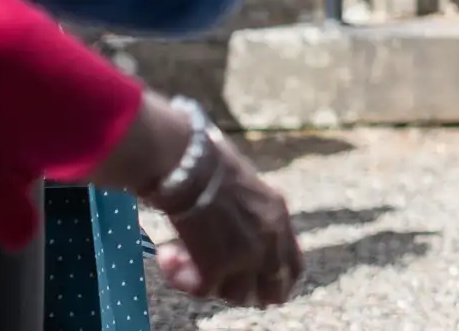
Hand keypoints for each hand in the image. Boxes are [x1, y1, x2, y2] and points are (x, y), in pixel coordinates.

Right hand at [156, 136, 304, 306]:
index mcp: (279, 217)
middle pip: (272, 291)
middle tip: (215, 279)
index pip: (294, 265)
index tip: (260, 285)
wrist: (189, 165)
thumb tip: (239, 234)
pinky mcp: (216, 269)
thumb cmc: (209, 164)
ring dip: (208, 282)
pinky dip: (179, 278)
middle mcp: (270, 241)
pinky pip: (201, 291)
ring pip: (234, 295)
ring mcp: (246, 257)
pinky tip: (165, 254)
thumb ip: (252, 215)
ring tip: (182, 257)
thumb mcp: (248, 188)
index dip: (278, 281)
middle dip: (244, 290)